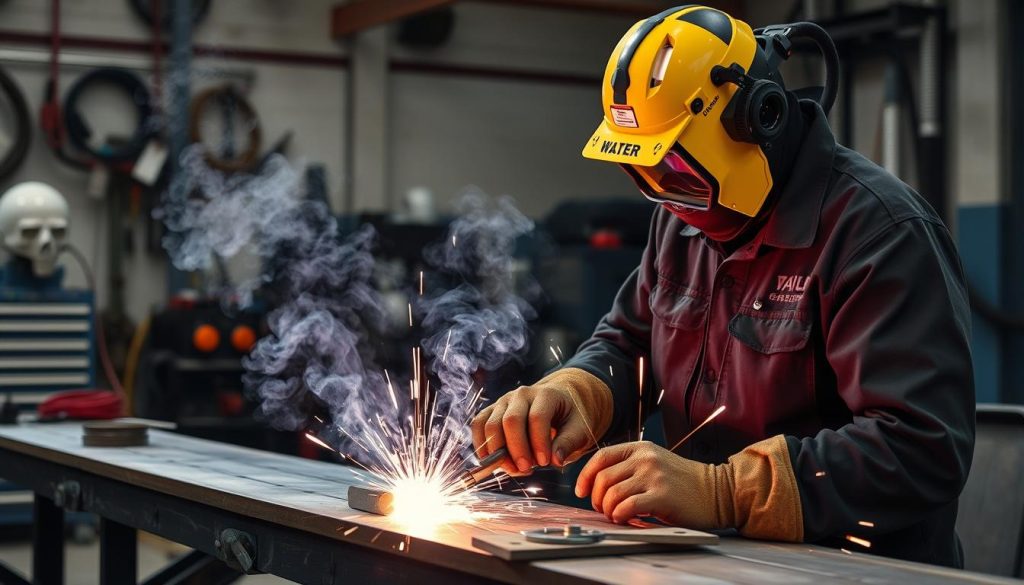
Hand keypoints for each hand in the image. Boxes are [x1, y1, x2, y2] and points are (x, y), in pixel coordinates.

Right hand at [470, 368, 611, 473]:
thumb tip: (555, 460)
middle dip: (516, 450)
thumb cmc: (572, 416)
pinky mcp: (493, 410)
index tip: (545, 463)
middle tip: (527, 469)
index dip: (538, 442)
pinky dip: (481, 445)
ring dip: (498, 452)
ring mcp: (504, 401)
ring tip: (515, 468)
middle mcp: (522, 394)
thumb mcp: (581, 428)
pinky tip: (495, 462)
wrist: (562, 398)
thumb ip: (569, 442)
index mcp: (547, 394)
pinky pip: (478, 424)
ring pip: (490, 425)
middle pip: (510, 421)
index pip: (537, 417)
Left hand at [576, 441, 722, 527]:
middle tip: (603, 509)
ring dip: (608, 509)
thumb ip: (629, 467)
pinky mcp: (662, 495)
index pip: (600, 457)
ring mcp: (654, 475)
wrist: (719, 491)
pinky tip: (626, 519)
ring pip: (612, 493)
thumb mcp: (655, 463)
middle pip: (603, 478)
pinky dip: (620, 515)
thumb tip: (597, 484)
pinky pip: (627, 506)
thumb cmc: (685, 482)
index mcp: (640, 448)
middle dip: (596, 498)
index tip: (582, 491)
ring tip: (616, 515)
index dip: (585, 476)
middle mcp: (646, 458)